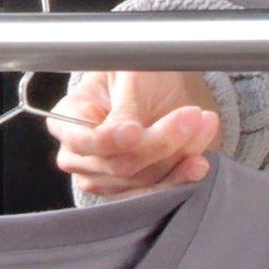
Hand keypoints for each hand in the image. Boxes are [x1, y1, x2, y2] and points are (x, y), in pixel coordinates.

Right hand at [49, 71, 220, 198]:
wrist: (156, 86)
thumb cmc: (134, 74)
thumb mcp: (129, 76)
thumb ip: (125, 109)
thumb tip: (125, 136)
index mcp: (67, 120)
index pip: (83, 141)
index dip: (108, 141)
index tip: (135, 131)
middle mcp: (79, 156)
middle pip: (119, 165)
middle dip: (160, 142)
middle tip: (192, 116)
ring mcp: (103, 178)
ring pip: (144, 180)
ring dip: (179, 155)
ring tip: (202, 125)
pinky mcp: (131, 191)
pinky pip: (158, 193)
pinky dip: (182, 176)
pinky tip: (198, 160)